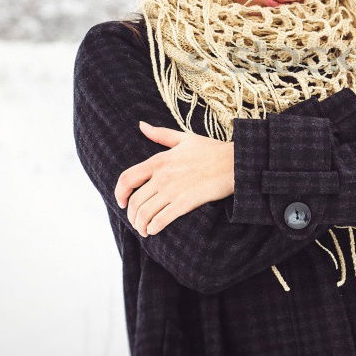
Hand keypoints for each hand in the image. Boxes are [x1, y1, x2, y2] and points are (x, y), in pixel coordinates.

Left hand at [114, 121, 235, 236]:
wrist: (235, 162)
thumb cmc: (212, 150)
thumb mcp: (184, 138)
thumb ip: (160, 134)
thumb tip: (141, 125)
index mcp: (159, 160)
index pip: (127, 178)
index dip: (119, 193)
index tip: (121, 202)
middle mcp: (162, 176)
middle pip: (135, 201)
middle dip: (131, 215)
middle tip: (135, 222)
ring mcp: (173, 190)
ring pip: (145, 213)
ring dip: (140, 225)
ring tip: (144, 230)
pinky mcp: (186, 202)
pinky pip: (162, 219)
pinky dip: (154, 228)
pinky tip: (154, 230)